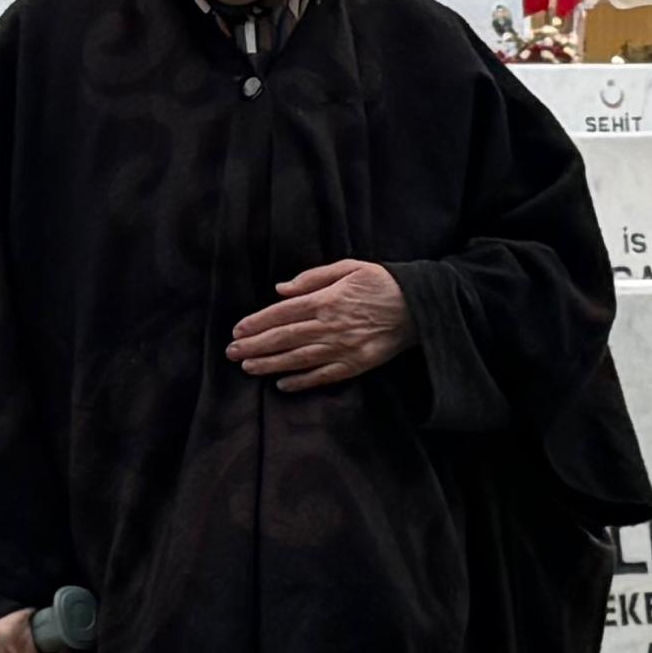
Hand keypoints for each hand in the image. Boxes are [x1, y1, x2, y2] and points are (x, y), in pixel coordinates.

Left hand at [230, 259, 411, 386]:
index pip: (281, 314)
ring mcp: (342, 348)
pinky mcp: (355, 365)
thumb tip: (279, 289)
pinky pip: (322, 377)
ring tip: (247, 368)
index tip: (237, 331)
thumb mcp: (348, 268)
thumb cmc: (381, 282)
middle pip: (284, 338)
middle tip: (231, 353)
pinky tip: (281, 384)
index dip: (256, 323)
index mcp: (326, 300)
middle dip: (254, 347)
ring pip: (297, 360)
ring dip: (269, 365)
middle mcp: (330, 326)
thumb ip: (312, 278)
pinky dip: (300, 382)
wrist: (419, 306)